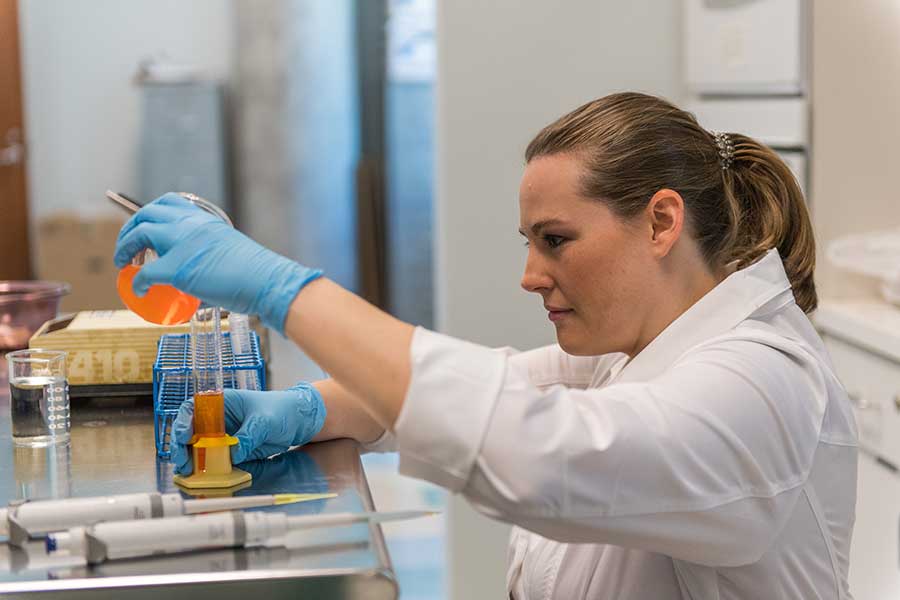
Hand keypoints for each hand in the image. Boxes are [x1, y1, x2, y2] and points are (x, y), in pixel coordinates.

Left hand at [113, 193, 321, 333]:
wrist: (267, 281)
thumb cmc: (257, 272)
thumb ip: (208, 252)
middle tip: (127, 247)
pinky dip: (137, 281)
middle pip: (146, 213)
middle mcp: (190, 224)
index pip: (168, 203)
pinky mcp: (177, 269)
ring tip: (123, 263)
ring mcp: (182, 244)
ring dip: (124, 247)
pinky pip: (145, 272)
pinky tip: (139, 290)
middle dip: (129, 228)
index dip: (149, 213)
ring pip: (139, 233)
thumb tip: (199, 273)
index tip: (144, 226)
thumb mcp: (229, 249)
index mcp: (204, 219)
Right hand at [170, 383, 326, 474]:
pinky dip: (209, 469)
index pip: (193, 409)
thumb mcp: (265, 421)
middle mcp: (219, 419)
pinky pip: (216, 460)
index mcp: (223, 402)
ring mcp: (225, 436)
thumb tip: (232, 454)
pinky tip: (205, 476)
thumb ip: (248, 436)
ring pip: (200, 448)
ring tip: (190, 472)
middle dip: (183, 447)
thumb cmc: (282, 409)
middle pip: (191, 432)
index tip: (182, 436)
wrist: (300, 421)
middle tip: (184, 462)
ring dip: (193, 460)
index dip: (183, 422)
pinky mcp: (233, 450)